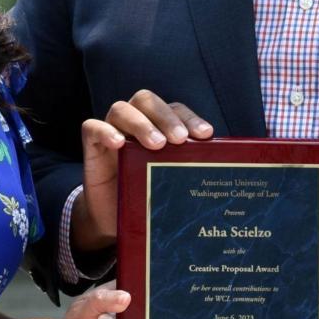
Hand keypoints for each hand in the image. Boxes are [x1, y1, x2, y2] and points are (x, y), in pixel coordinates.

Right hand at [73, 90, 214, 249]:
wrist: (112, 218)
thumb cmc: (145, 195)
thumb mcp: (170, 182)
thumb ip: (188, 170)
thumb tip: (226, 173)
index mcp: (158, 127)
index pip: (175, 110)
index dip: (190, 118)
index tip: (206, 135)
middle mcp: (135, 123)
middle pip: (147, 100)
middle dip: (166, 117)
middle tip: (179, 140)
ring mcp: (112, 131)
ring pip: (122, 109)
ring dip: (141, 123)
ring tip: (156, 145)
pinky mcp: (92, 145)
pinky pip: (92, 127)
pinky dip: (105, 131)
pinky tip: (119, 144)